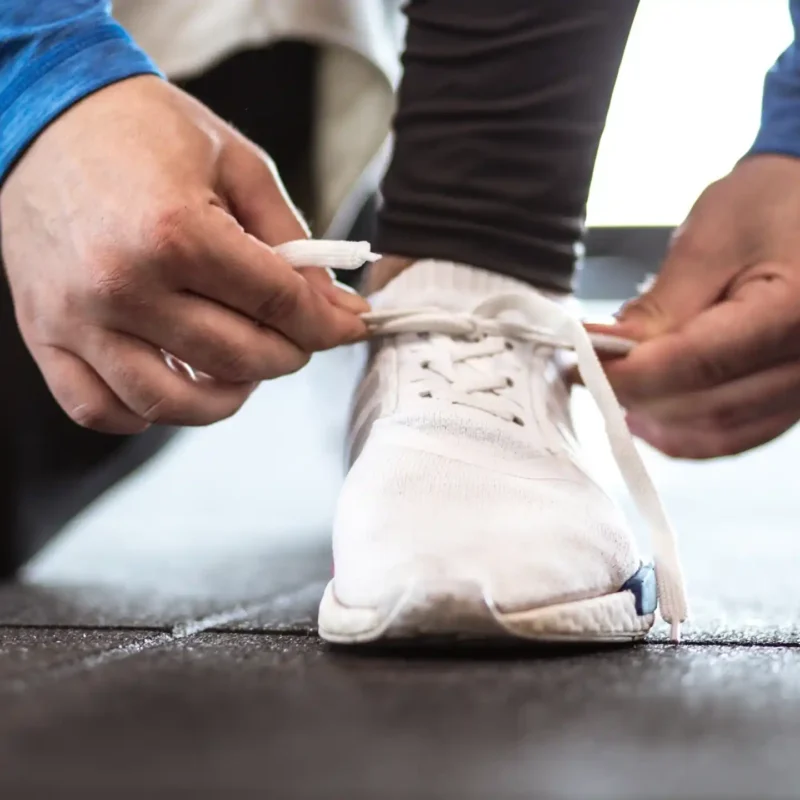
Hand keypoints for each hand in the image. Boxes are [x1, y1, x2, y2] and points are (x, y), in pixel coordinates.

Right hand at [1, 76, 367, 433]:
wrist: (47, 115)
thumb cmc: (146, 132)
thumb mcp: (238, 165)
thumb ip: (291, 239)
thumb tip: (332, 304)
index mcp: (176, 232)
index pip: (278, 303)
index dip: (327, 324)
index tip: (349, 327)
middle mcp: (123, 285)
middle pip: (238, 357)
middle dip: (289, 354)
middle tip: (299, 337)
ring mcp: (78, 318)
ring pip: (172, 401)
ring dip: (227, 396)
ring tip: (244, 369)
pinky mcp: (44, 334)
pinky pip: (98, 408)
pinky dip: (145, 413)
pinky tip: (175, 384)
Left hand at [588, 154, 799, 458]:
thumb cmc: (767, 207)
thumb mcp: (708, 241)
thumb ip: (662, 306)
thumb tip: (605, 351)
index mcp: (797, 311)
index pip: (700, 363)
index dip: (631, 372)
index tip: (580, 362)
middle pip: (708, 405)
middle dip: (635, 394)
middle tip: (583, 371)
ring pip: (718, 430)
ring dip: (654, 418)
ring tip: (608, 388)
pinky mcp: (790, 398)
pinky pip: (734, 435)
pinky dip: (683, 434)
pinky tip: (643, 417)